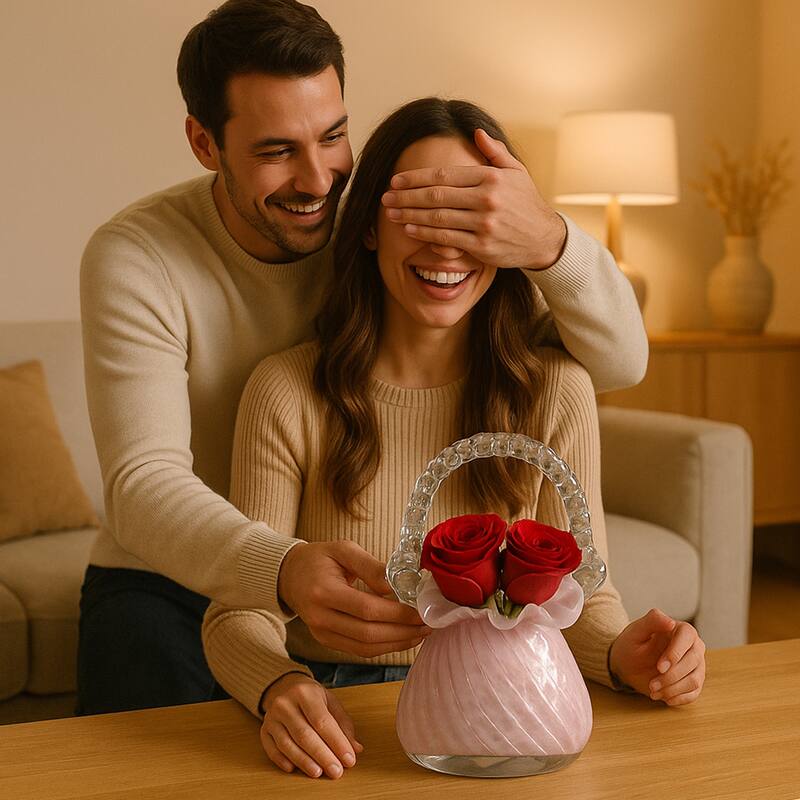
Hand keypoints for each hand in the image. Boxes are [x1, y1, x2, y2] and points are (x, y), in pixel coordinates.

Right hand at [260, 672, 362, 778]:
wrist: (286, 688)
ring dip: (304, 762)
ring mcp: (271, 717)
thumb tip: (355, 748)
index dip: (337, 742)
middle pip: (304, 734)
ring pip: (287, 744)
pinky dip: (283, 761)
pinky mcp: (264, 730)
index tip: (349, 759)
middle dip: (323, 756)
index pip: (322, 720)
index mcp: (305, 692)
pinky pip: (272, 749)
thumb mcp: (330, 703)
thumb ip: (344, 725)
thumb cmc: (312, 698)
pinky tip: (294, 769)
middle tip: (336, 771)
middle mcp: (285, 703)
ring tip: (319, 772)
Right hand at [278, 540, 430, 656]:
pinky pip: (359, 651)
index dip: (397, 613)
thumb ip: (371, 566)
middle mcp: (320, 617)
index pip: (366, 609)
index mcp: (323, 591)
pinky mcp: (327, 641)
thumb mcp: (343, 549)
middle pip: (368, 633)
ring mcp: (322, 633)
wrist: (290, 575)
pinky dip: (384, 648)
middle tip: (428, 624)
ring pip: (365, 648)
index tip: (421, 610)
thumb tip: (397, 584)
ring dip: (397, 644)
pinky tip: (403, 638)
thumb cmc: (319, 558)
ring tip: (421, 633)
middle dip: (403, 632)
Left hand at [381, 128, 565, 268]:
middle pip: (436, 196)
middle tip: (385, 197)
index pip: (444, 175)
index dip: (416, 178)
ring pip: (438, 219)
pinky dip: (426, 234)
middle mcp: (486, 199)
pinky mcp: (482, 246)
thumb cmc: (527, 203)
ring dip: (410, 216)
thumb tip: (476, 132)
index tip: (396, 180)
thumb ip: (494, 152)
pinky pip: (447, 239)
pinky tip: (410, 230)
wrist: (545, 238)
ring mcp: (484, 224)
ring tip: (391, 213)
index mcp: (490, 177)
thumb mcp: (516, 172)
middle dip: (406, 197)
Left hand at [609, 608, 705, 705]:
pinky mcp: (694, 682)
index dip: (675, 653)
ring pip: (694, 679)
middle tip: (652, 685)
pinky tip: (664, 698)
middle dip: (671, 676)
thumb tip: (671, 622)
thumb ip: (652, 621)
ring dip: (673, 689)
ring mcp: (696, 665)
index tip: (659, 667)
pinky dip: (678, 698)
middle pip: (693, 660)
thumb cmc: (632, 645)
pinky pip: (694, 693)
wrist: (628, 665)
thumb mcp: (636, 632)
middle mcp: (693, 646)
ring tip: (653, 691)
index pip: (687, 636)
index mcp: (680, 629)